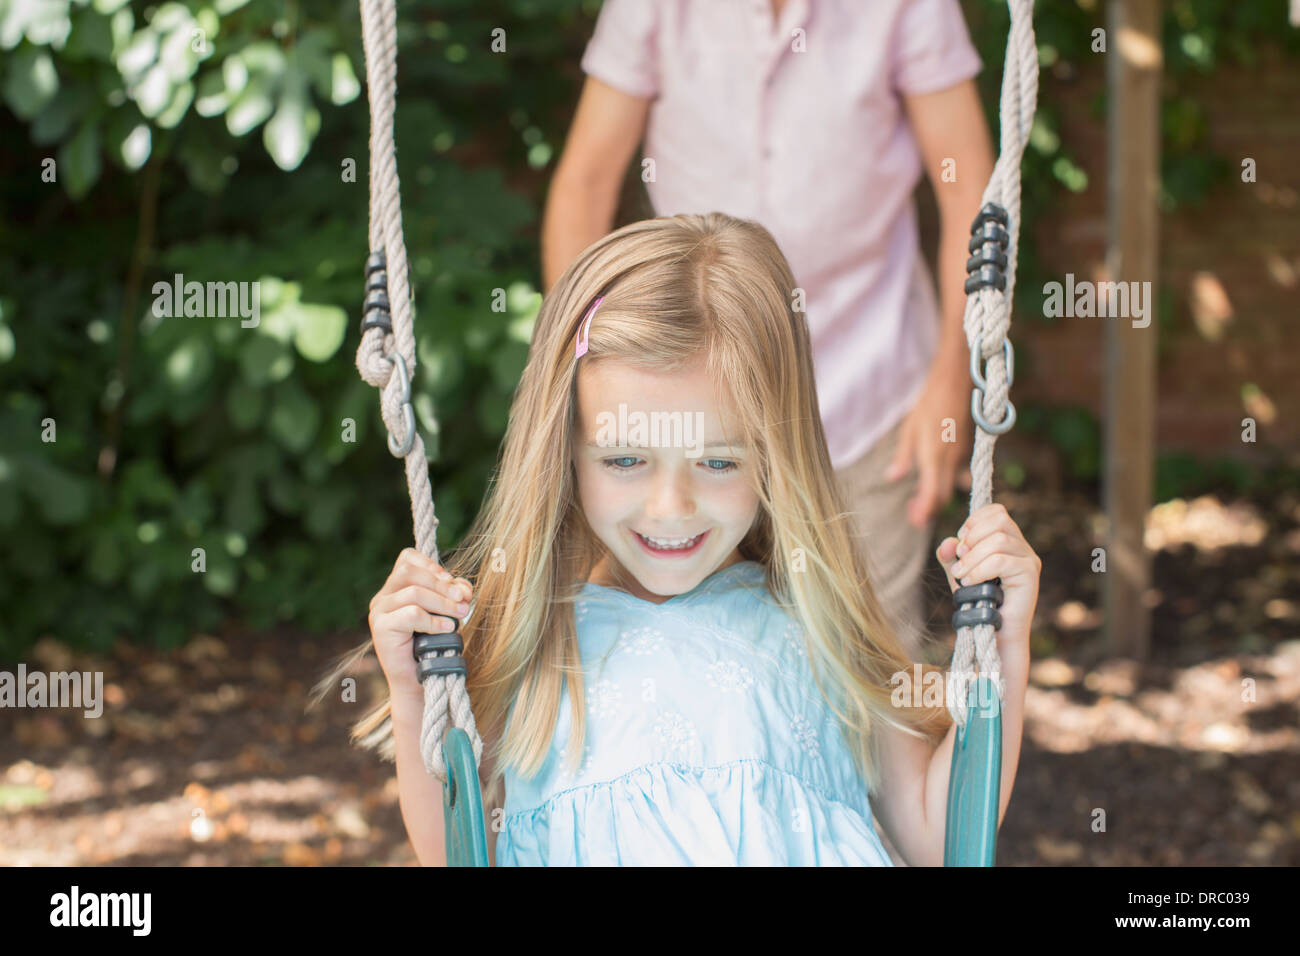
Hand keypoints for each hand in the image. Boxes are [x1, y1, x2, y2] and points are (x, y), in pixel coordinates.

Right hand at [368, 548, 473, 703]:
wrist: (420, 681)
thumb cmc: (434, 645)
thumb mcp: (447, 612)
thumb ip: (454, 594)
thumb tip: (464, 588)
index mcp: (395, 588)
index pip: (407, 558)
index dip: (432, 565)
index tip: (453, 582)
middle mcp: (383, 597)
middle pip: (410, 572)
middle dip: (442, 584)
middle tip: (463, 600)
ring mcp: (379, 612)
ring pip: (413, 592)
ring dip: (443, 603)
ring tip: (460, 616)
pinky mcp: (381, 628)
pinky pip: (412, 614)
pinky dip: (434, 620)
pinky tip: (446, 629)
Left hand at [883, 371, 972, 528]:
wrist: (956, 383)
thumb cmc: (929, 403)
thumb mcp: (909, 429)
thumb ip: (903, 457)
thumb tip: (892, 478)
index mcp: (934, 456)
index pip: (932, 494)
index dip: (924, 511)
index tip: (914, 521)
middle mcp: (950, 460)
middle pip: (943, 496)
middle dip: (929, 509)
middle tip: (914, 516)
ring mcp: (961, 456)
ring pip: (951, 486)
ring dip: (937, 497)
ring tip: (920, 500)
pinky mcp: (966, 449)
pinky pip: (958, 473)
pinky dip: (946, 483)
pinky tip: (935, 481)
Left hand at [934, 503, 1038, 660]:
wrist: (992, 634)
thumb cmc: (977, 602)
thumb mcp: (959, 573)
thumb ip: (951, 556)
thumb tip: (948, 543)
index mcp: (1008, 540)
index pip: (997, 512)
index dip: (975, 521)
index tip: (961, 541)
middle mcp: (1022, 547)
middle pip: (999, 521)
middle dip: (973, 536)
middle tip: (960, 559)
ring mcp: (1029, 559)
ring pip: (998, 540)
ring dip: (972, 557)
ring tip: (961, 575)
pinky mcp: (1030, 574)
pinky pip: (1001, 560)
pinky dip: (979, 569)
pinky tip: (969, 582)